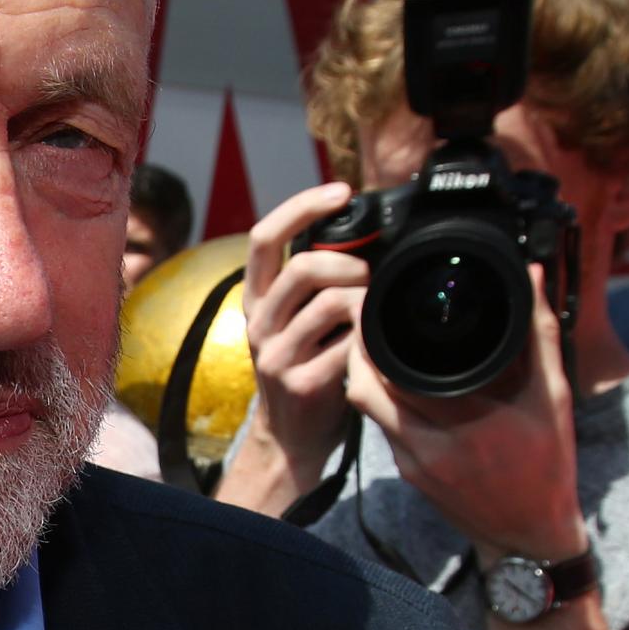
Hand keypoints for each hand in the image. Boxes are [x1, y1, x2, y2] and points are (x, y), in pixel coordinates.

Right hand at [239, 181, 366, 486]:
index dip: (302, 205)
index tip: (341, 191)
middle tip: (369, 274)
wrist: (290, 438)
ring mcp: (277, 355)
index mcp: (256, 298)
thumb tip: (360, 238)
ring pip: (329, 303)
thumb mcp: (294, 321)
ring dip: (364, 299)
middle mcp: (259, 322)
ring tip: (373, 310)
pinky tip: (372, 345)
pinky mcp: (301, 383)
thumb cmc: (304, 369)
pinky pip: (348, 345)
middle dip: (349, 262)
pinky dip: (369, 338)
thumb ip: (312, 284)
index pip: (265, 236)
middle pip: (303, 266)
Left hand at [344, 263, 587, 561]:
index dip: (373, 334)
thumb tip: (532, 276)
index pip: (392, 371)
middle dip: (358, 350)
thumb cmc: (548, 466)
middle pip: (364, 389)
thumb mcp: (554, 397)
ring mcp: (414, 464)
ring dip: (364, 376)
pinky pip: (382, 428)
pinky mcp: (409, 476)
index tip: (374, 301)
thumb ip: (538, 334)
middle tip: (364, 317)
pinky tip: (393, 381)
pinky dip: (381, 402)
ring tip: (373, 342)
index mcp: (466, 420)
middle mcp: (430, 445)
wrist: (531, 537)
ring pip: (366, 409)